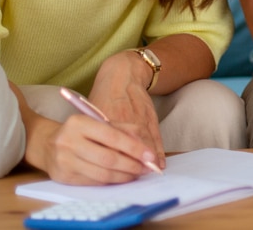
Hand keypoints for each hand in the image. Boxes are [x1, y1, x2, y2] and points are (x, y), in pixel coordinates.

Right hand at [33, 112, 161, 184]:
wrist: (47, 144)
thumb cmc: (80, 132)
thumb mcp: (98, 122)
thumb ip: (123, 130)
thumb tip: (146, 147)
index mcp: (79, 123)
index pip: (113, 137)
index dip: (134, 148)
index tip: (150, 156)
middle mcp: (69, 141)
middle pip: (108, 158)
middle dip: (132, 165)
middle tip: (146, 168)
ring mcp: (65, 161)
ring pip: (102, 174)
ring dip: (124, 176)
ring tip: (136, 174)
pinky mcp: (64, 177)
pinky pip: (94, 182)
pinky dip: (111, 181)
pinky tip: (121, 178)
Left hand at [88, 50, 165, 170]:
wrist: (123, 74)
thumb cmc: (106, 97)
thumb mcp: (96, 114)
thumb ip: (97, 135)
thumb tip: (93, 158)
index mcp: (102, 122)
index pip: (108, 148)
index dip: (113, 164)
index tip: (115, 176)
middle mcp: (121, 121)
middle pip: (126, 149)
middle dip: (131, 166)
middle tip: (135, 177)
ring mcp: (137, 118)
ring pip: (143, 144)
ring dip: (146, 161)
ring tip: (148, 173)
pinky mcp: (150, 117)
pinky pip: (155, 138)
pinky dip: (158, 151)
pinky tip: (159, 163)